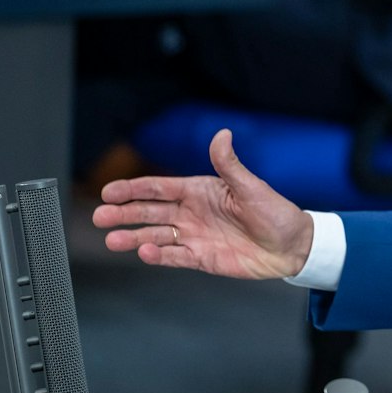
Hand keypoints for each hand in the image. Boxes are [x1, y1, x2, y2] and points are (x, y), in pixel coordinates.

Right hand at [93, 128, 314, 279]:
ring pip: (156, 235)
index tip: (109, 191)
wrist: (291, 246)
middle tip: (99, 217)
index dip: (133, 189)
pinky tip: (143, 253)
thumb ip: (230, 165)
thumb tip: (221, 135)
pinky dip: (158, 256)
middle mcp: (192, 212)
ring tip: (112, 241)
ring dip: (134, 237)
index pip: (159, 188)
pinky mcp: (201, 257)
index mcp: (200, 190)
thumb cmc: (275, 212)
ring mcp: (194, 235)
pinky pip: (174, 256)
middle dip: (124, 214)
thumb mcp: (251, 187)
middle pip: (150, 212)